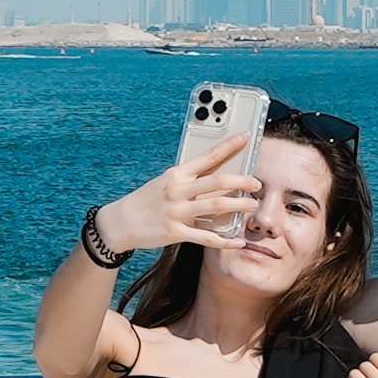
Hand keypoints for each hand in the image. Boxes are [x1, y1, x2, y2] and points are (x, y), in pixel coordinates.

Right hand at [104, 151, 261, 256]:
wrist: (120, 222)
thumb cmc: (147, 200)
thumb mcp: (165, 182)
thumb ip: (189, 180)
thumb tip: (216, 178)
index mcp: (177, 173)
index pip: (208, 155)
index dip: (230, 145)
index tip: (246, 136)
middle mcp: (178, 190)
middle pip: (218, 182)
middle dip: (242, 181)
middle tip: (257, 183)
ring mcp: (177, 211)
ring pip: (216, 206)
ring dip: (239, 206)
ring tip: (253, 206)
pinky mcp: (175, 232)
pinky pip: (206, 237)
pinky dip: (225, 240)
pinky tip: (237, 241)